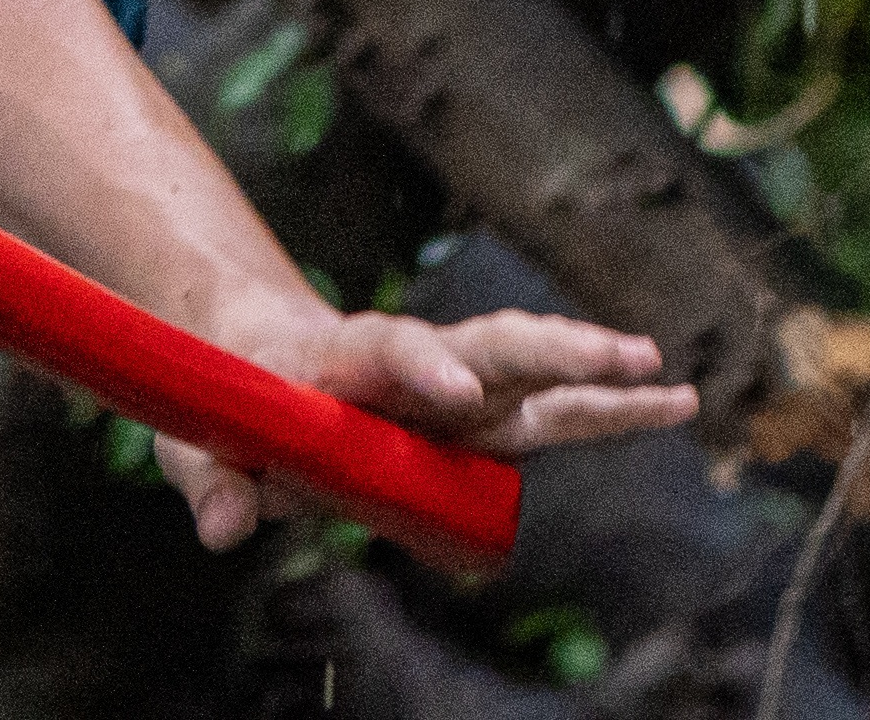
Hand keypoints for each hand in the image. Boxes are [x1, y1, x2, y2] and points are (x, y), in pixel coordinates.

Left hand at [154, 297, 698, 553]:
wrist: (249, 342)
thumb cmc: (225, 393)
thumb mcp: (197, 436)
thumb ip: (213, 478)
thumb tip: (226, 527)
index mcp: (337, 357)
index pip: (385, 349)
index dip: (420, 368)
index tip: (457, 393)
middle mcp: (408, 361)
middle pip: (485, 347)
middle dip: (552, 352)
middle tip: (619, 357)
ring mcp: (449, 387)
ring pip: (531, 377)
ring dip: (599, 378)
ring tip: (671, 386)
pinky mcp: (475, 417)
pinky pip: (547, 413)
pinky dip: (608, 408)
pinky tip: (673, 404)